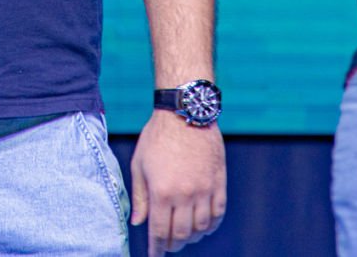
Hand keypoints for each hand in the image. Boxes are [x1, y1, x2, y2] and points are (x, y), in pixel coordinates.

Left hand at [130, 111, 226, 256]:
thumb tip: (137, 223)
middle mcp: (184, 195)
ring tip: (184, 236)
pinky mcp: (219, 183)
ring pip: (200, 228)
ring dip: (192, 237)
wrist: (185, 113)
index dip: (156, 248)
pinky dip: (210, 225)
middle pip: (181, 235)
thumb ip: (140, 197)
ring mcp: (204, 190)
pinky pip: (218, 214)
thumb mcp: (139, 165)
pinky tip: (203, 226)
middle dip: (173, 245)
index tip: (154, 256)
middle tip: (167, 246)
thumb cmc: (157, 137)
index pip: (159, 231)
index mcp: (161, 192)